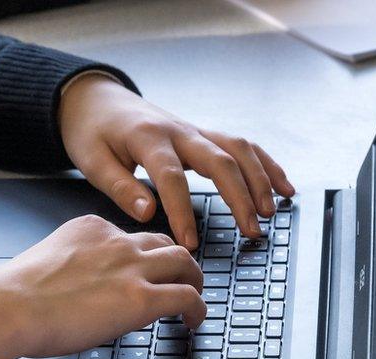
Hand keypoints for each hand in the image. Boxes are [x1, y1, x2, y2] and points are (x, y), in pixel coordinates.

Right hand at [0, 215, 205, 358]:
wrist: (10, 305)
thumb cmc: (16, 295)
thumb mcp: (49, 262)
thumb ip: (74, 267)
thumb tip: (83, 290)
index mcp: (91, 228)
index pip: (129, 236)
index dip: (141, 255)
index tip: (141, 271)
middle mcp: (117, 242)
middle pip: (163, 241)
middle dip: (176, 260)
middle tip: (182, 278)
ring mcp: (132, 268)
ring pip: (184, 261)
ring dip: (194, 279)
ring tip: (195, 297)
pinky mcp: (142, 299)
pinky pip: (187, 297)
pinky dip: (198, 308)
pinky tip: (194, 321)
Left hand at [58, 74, 294, 249]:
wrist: (97, 99)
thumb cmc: (92, 132)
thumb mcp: (92, 161)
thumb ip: (120, 187)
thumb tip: (149, 213)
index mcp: (148, 138)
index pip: (171, 178)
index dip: (182, 212)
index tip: (189, 244)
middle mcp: (178, 131)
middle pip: (219, 161)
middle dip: (239, 197)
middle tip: (251, 231)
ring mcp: (195, 131)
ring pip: (239, 150)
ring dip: (260, 180)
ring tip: (271, 212)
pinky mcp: (203, 135)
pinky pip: (243, 147)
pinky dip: (266, 165)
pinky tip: (283, 187)